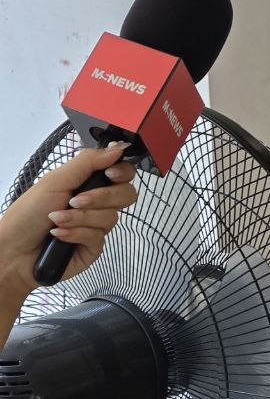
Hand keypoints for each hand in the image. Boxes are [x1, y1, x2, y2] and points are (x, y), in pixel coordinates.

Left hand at [0, 142, 136, 301]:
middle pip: (125, 194)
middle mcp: (96, 202)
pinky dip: (76, 234)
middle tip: (75, 200)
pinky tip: (59, 235)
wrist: (14, 250)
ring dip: (80, 218)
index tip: (110, 174)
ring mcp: (96, 225)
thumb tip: (119, 148)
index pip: (122, 172)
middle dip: (100, 197)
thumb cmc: (28, 213)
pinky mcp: (93, 247)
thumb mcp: (56, 180)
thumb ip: (89, 161)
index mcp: (88, 181)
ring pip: (110, 218)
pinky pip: (98, 237)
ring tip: (57, 220)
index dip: (122, 172)